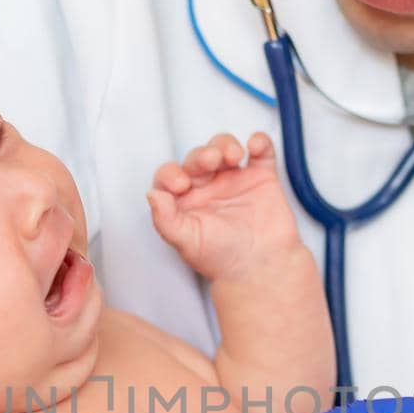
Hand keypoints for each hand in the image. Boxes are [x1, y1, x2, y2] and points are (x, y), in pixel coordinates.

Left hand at [148, 132, 298, 280]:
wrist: (262, 269)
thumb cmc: (223, 260)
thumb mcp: (187, 242)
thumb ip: (165, 219)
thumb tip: (152, 194)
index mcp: (184, 200)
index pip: (170, 176)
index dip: (171, 174)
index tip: (180, 184)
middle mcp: (207, 186)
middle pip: (198, 157)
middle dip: (202, 155)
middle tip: (210, 160)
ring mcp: (234, 179)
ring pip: (224, 148)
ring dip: (225, 145)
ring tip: (232, 156)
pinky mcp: (261, 177)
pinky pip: (260, 152)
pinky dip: (260, 142)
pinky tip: (255, 146)